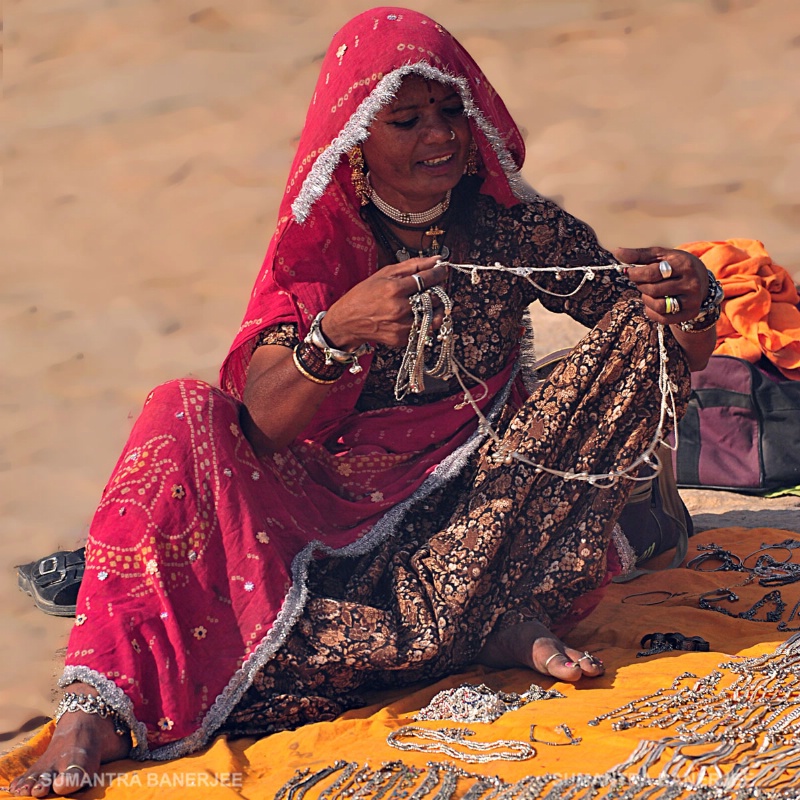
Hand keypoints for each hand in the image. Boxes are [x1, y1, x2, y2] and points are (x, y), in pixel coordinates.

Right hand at [321, 256, 448, 348]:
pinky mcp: (402, 339)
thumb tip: (436, 259)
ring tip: (427, 301)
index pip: (427, 279)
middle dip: (437, 290)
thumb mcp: (384, 273)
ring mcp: (401, 326)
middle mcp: (399, 308)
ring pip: (433, 316)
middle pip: (434, 297)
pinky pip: (424, 328)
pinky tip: (416, 314)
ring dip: (435, 307)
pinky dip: (425, 320)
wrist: (347, 321)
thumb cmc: (364, 294)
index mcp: (394, 289)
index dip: (438, 273)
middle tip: (433, 286)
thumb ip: (412, 265)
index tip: (442, 271)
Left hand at [614, 247, 707, 325]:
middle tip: (641, 282)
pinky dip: (652, 311)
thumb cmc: (675, 265)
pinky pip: (663, 318)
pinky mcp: (690, 313)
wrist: (700, 278)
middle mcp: (691, 283)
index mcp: (683, 265)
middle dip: (641, 286)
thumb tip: (617, 252)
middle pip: (653, 290)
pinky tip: (653, 303)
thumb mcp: (660, 255)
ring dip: (646, 300)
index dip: (635, 274)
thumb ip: (638, 255)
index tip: (628, 272)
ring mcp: (692, 300)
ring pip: (659, 306)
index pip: (652, 273)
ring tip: (648, 292)